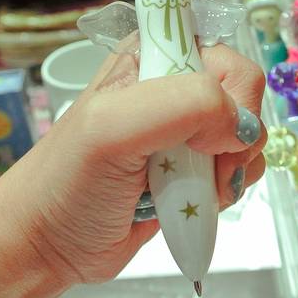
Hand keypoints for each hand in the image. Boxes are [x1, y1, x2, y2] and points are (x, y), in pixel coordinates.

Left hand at [14, 42, 266, 286]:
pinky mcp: (194, 167)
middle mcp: (175, 84)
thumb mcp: (113, 127)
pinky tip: (195, 200)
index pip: (224, 54)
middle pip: (244, 96)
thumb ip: (184, 105)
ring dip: (230, 167)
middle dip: (233, 138)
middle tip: (198, 165)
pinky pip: (239, 167)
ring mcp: (187, 128)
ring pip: (247, 134)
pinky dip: (228, 187)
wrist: (51, 242)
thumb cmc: (70, 180)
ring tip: (188, 188)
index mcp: (154, 55)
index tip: (200, 135)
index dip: (228, 95)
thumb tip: (240, 126)